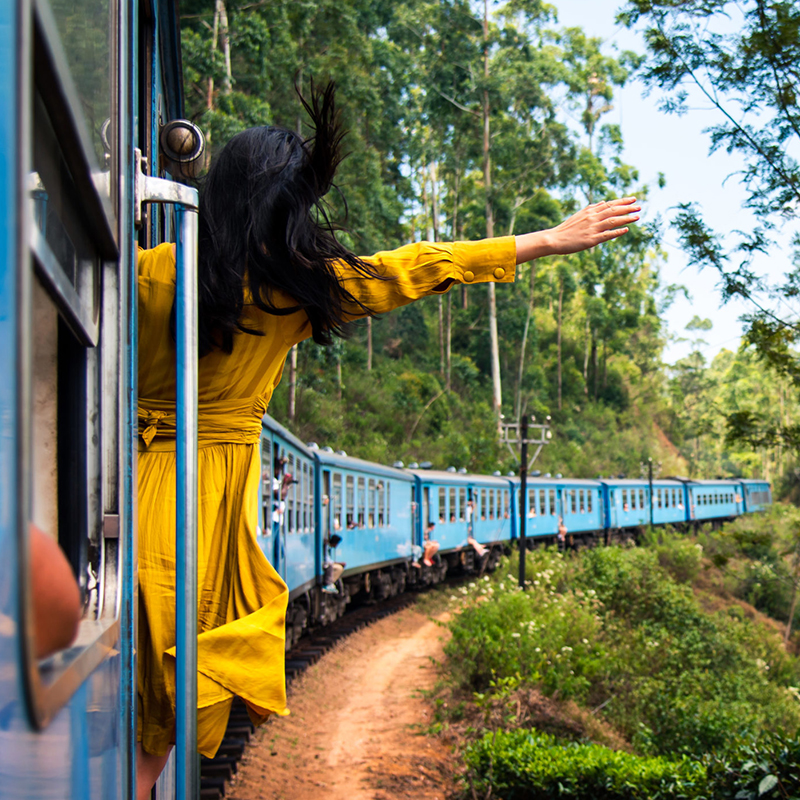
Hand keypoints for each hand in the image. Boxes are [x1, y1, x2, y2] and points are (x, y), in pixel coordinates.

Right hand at [515, 197, 640, 262]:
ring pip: (612, 221)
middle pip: (613, 210)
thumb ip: (592, 209)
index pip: (609, 204)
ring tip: (637, 216)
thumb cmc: (566, 229)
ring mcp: (592, 228)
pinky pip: (607, 235)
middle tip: (639, 206)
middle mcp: (592, 218)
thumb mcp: (579, 215)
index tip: (633, 199)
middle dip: (627, 208)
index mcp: (590, 211)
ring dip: (625, 218)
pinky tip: (626, 230)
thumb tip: (603, 202)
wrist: (554, 239)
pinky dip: (617, 232)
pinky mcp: (591, 239)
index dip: (622, 201)